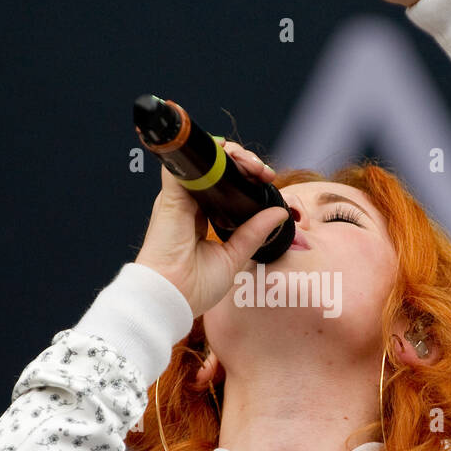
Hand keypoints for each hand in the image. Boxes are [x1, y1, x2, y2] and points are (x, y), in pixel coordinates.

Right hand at [135, 140, 288, 318]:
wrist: (171, 297)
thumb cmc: (193, 287)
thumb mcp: (233, 257)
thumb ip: (254, 233)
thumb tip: (279, 212)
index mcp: (200, 217)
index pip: (224, 186)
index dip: (246, 178)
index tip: (268, 182)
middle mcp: (188, 203)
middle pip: (216, 169)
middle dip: (243, 162)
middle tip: (265, 173)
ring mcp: (179, 197)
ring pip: (205, 160)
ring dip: (231, 153)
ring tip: (254, 166)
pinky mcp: (172, 195)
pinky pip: (188, 162)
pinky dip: (209, 153)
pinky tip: (229, 154)